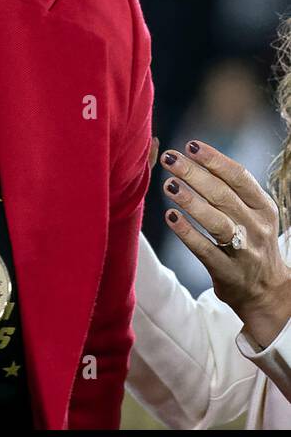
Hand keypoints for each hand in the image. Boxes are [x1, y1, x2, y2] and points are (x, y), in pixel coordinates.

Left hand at [159, 138, 290, 348]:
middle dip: (195, 174)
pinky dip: (188, 233)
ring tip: (168, 185)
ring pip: (217, 222)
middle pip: (224, 196)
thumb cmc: (251, 241)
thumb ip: (230, 189)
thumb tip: (194, 155)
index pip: (240, 178)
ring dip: (192, 202)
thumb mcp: (253, 214)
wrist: (268, 291)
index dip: (215, 160)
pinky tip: (171, 217)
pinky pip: (205, 250)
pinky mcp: (228, 272)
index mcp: (264, 208)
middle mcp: (257, 227)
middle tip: (170, 158)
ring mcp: (244, 250)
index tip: (190, 145)